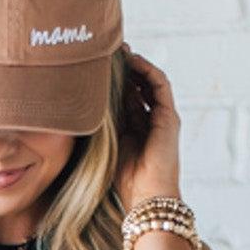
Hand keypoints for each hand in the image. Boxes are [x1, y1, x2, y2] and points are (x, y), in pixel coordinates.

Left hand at [114, 42, 182, 213]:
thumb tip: (81, 106)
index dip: (114, 81)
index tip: (98, 67)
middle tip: (108, 52)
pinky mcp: (169, 117)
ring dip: (136, 64)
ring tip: (120, 51)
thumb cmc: (124, 182)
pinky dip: (147, 70)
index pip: (126, 97)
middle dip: (125, 68)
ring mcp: (162, 118)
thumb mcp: (108, 145)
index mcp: (136, 129)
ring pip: (150, 81)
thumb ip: (102, 126)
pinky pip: (160, 85)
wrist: (147, 199)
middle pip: (138, 86)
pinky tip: (133, 60)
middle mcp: (151, 121)